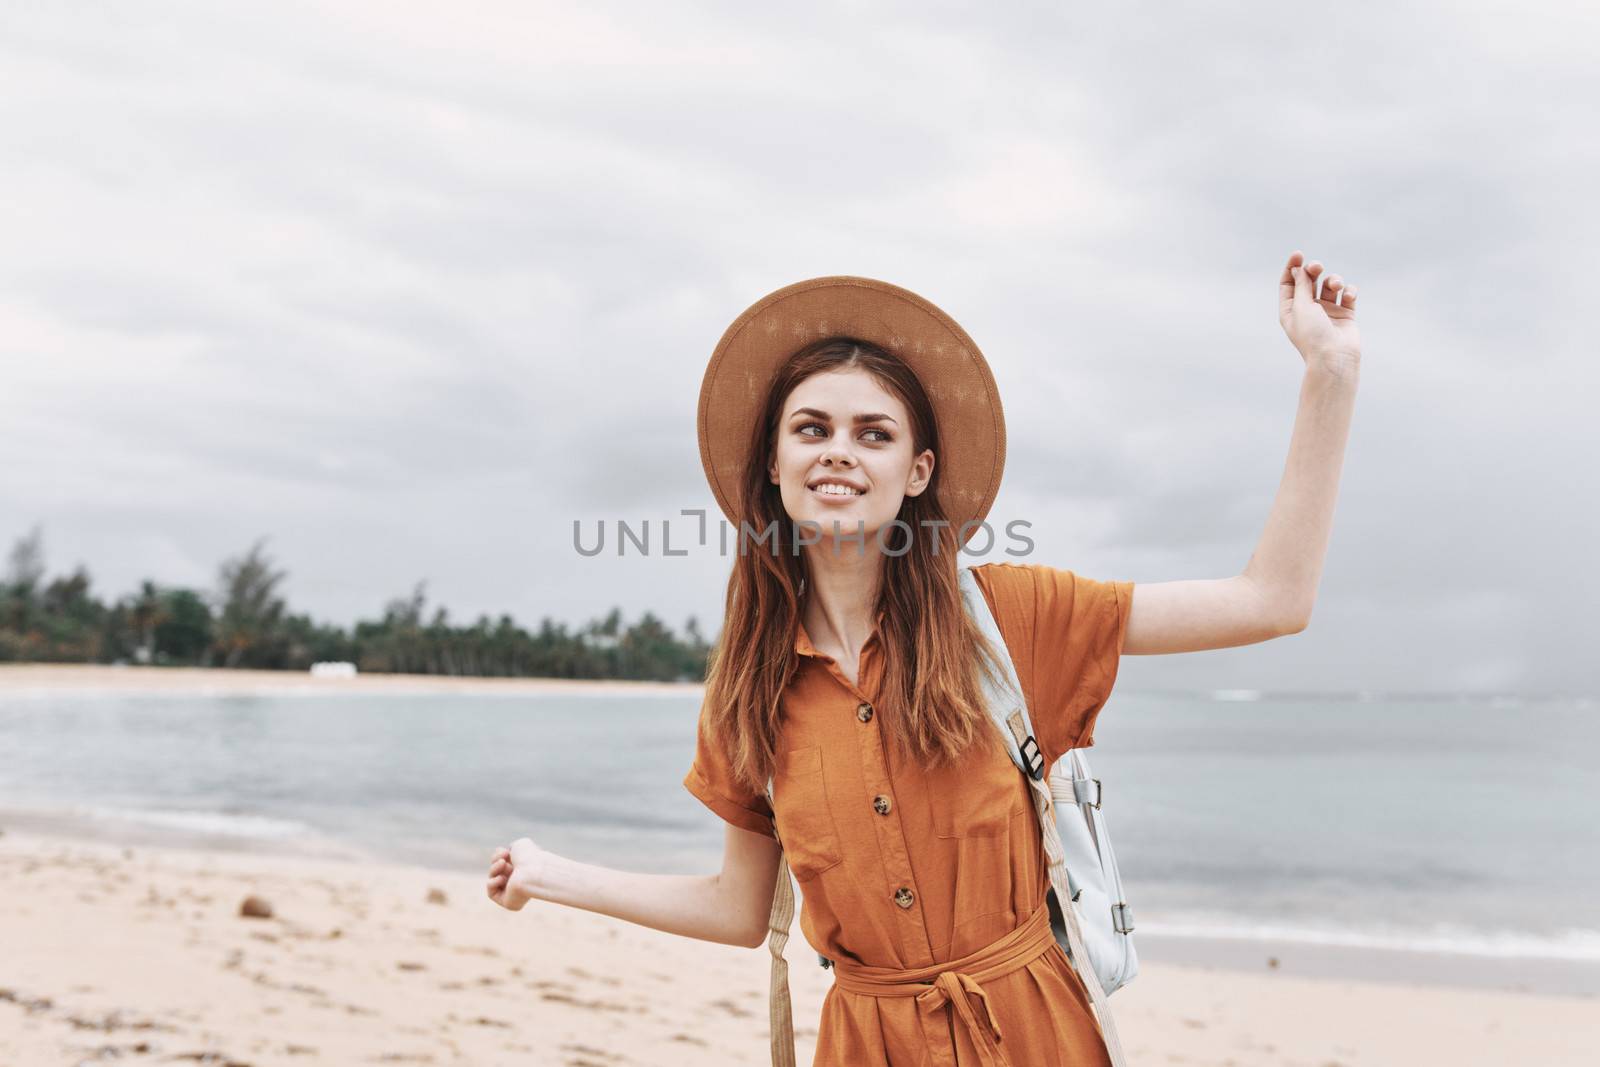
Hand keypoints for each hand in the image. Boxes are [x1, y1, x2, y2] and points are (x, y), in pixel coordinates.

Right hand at [486, 837, 542, 911]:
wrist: (534, 870)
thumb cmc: (529, 856)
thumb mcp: (520, 846)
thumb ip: (512, 849)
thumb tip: (505, 856)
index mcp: (523, 869)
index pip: (504, 862)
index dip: (500, 855)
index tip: (505, 851)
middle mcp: (520, 882)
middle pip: (497, 870)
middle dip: (496, 861)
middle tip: (504, 857)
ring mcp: (514, 893)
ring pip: (493, 879)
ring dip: (494, 869)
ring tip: (503, 864)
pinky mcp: (508, 903)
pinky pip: (491, 893)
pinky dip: (493, 883)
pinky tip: (502, 878)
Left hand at [1279, 250, 1360, 374]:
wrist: (1334, 358)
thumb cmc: (1313, 334)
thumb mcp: (1301, 306)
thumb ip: (1301, 285)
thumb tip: (1297, 268)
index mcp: (1291, 309)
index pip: (1289, 283)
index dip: (1292, 268)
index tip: (1299, 254)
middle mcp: (1308, 309)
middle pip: (1309, 280)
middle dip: (1313, 270)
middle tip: (1317, 267)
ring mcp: (1327, 312)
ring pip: (1330, 285)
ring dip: (1333, 280)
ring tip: (1335, 286)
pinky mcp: (1345, 314)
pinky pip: (1347, 294)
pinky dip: (1348, 291)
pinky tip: (1347, 296)